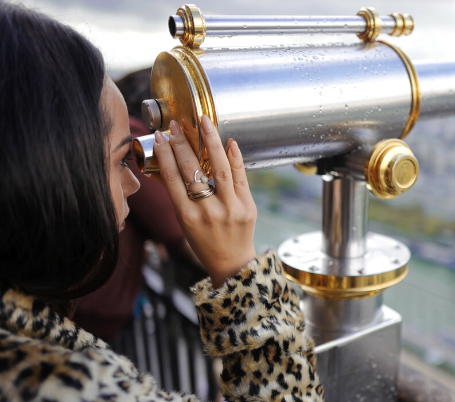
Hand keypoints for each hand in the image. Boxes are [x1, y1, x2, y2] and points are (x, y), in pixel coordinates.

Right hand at [151, 115, 256, 287]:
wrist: (232, 263)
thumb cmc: (203, 240)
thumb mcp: (183, 222)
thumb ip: (178, 195)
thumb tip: (170, 160)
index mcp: (185, 216)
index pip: (171, 177)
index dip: (164, 153)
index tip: (160, 135)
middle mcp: (207, 211)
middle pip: (192, 169)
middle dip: (183, 143)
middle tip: (177, 124)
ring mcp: (230, 209)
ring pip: (219, 168)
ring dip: (211, 142)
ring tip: (204, 122)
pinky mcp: (248, 207)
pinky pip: (241, 177)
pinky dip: (236, 158)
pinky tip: (229, 142)